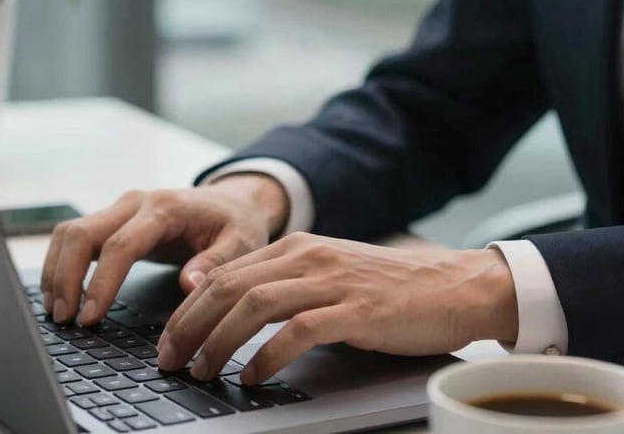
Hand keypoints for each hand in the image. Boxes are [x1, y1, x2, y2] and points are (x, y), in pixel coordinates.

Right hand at [40, 174, 289, 324]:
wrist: (233, 202)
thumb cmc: (237, 224)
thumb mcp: (241, 243)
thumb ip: (217, 263)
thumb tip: (189, 285)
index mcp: (165, 208)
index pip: (120, 244)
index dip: (101, 282)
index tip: (89, 317)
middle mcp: (136, 202)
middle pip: (82, 232)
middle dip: (65, 276)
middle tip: (64, 319)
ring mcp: (121, 208)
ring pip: (70, 232)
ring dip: (56, 270)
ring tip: (57, 312)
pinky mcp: (114, 219)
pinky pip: (76, 236)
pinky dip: (61, 263)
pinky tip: (61, 293)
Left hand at [157, 232, 517, 384]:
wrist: (453, 285)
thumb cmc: (389, 288)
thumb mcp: (329, 276)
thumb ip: (286, 286)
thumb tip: (235, 314)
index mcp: (297, 247)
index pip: (226, 274)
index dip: (189, 309)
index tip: (170, 340)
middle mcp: (308, 257)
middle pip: (230, 287)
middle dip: (191, 326)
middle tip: (171, 360)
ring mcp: (332, 280)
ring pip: (255, 305)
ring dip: (220, 342)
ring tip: (202, 371)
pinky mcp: (357, 309)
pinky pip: (299, 330)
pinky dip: (267, 356)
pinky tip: (253, 376)